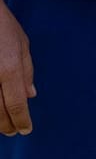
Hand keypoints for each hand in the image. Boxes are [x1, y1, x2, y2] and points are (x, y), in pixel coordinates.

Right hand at [0, 0, 33, 134]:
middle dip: (6, 124)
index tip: (26, 130)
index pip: (15, 103)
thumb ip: (26, 71)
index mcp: (8, 68)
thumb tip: (30, 95)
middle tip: (13, 132)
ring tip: (2, 126)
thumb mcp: (21, 44)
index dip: (21, 120)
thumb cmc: (2, 26)